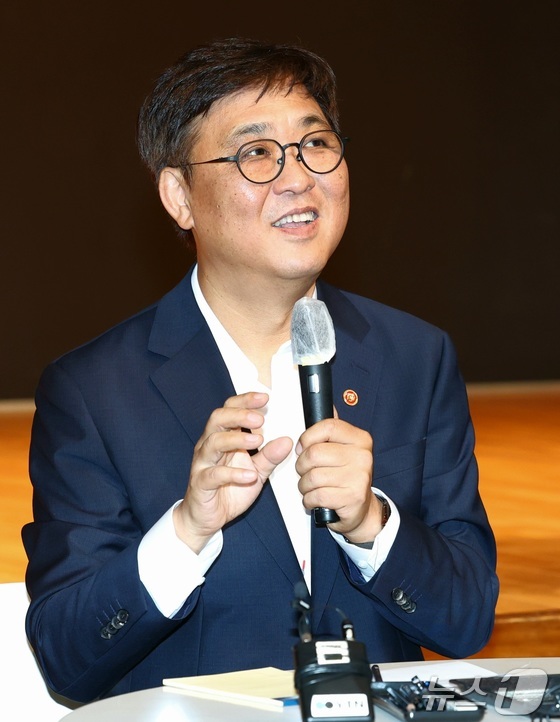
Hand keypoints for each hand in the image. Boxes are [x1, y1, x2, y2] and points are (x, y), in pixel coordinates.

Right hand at [174, 392, 292, 552]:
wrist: (206, 518)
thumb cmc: (227, 490)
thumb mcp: (256, 472)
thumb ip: (270, 456)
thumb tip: (287, 440)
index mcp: (223, 438)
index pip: (230, 410)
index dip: (245, 401)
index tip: (264, 398)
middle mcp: (210, 446)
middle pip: (218, 419)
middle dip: (239, 414)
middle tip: (260, 418)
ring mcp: (203, 464)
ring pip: (213, 442)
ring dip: (236, 439)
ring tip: (257, 441)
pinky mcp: (201, 483)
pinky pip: (213, 475)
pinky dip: (232, 473)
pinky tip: (249, 475)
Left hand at [295, 418, 381, 541]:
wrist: (362, 510)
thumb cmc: (346, 477)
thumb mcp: (343, 449)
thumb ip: (332, 431)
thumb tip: (326, 405)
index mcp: (360, 439)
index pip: (326, 427)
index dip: (307, 438)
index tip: (303, 447)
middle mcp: (362, 456)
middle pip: (314, 453)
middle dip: (301, 466)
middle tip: (306, 472)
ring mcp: (359, 477)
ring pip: (312, 476)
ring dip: (304, 485)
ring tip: (311, 487)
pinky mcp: (352, 498)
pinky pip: (316, 495)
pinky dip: (309, 500)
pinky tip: (315, 499)